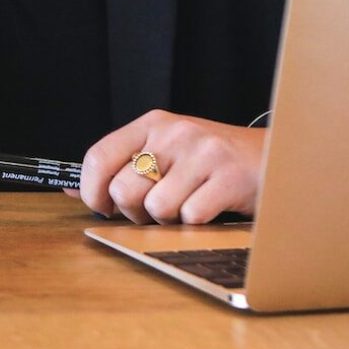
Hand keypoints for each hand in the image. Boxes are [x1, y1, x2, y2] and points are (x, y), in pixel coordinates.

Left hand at [72, 109, 265, 224]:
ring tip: (187, 206)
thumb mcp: (166, 152)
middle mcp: (174, 132)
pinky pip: (191, 217)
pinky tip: (211, 209)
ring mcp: (202, 152)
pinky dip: (197, 225)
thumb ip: (123, 166)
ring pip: (157, 207)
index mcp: (152, 123)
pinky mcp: (228, 176)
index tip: (103, 208)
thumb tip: (72, 189)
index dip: (92, 190)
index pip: (99, 154)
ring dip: (168, 221)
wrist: (275, 155)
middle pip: (124, 189)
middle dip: (135, 213)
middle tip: (156, 210)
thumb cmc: (212, 160)